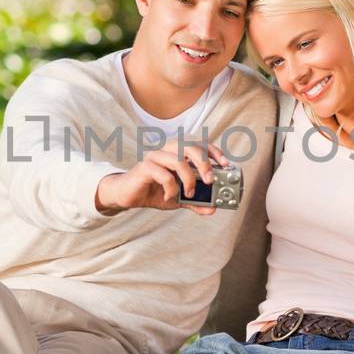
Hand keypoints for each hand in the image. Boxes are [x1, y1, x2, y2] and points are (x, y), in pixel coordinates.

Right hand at [95, 144, 227, 216]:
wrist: (127, 196)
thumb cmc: (153, 191)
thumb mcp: (178, 199)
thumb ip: (195, 202)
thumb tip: (213, 209)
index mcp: (178, 153)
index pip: (199, 144)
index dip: (214, 151)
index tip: (226, 164)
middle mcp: (167, 150)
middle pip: (190, 146)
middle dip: (204, 163)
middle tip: (210, 181)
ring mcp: (156, 157)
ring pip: (179, 160)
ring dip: (189, 179)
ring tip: (189, 193)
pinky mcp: (145, 167)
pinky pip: (164, 175)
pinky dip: (171, 189)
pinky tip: (168, 197)